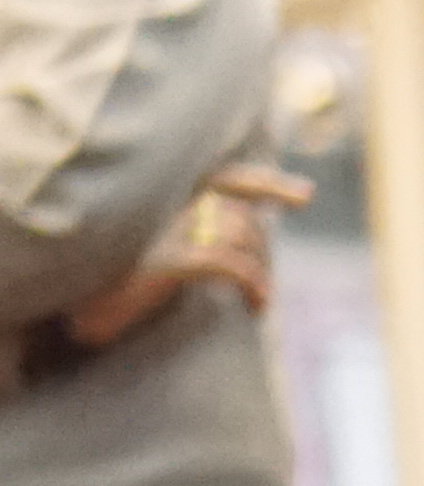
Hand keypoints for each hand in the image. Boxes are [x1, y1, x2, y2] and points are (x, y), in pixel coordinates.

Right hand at [60, 163, 304, 350]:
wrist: (57, 310)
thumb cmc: (100, 286)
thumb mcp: (145, 253)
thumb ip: (183, 232)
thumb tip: (240, 233)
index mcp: (156, 196)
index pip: (221, 174)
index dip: (265, 183)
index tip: (305, 194)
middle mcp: (159, 204)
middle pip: (240, 212)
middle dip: (264, 247)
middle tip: (263, 281)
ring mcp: (158, 229)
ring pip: (240, 235)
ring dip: (261, 270)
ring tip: (256, 299)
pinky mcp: (158, 261)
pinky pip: (227, 264)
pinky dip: (253, 283)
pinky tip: (256, 305)